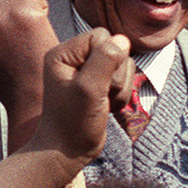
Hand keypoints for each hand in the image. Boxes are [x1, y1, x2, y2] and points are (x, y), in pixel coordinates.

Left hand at [23, 29, 131, 170]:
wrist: (67, 152)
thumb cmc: (72, 122)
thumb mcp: (89, 89)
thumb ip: (105, 60)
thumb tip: (122, 39)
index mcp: (63, 54)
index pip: (101, 36)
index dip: (108, 58)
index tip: (96, 82)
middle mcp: (74, 59)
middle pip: (115, 49)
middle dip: (116, 75)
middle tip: (99, 96)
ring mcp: (87, 72)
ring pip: (123, 65)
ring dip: (120, 88)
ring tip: (102, 104)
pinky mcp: (98, 84)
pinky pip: (124, 79)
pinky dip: (120, 95)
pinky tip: (106, 107)